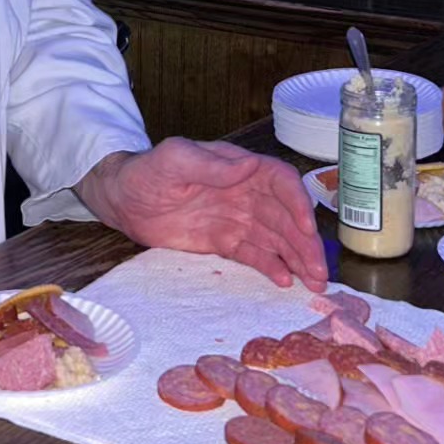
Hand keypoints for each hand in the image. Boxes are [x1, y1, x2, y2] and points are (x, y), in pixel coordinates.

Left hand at [77, 138, 328, 291]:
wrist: (123, 199)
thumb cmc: (147, 171)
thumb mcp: (175, 160)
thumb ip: (210, 165)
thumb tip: (248, 166)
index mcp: (240, 168)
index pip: (280, 183)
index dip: (298, 204)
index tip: (306, 228)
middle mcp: (247, 194)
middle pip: (286, 218)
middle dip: (306, 243)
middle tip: (320, 271)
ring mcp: (238, 220)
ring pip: (277, 240)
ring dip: (298, 260)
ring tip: (315, 283)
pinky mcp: (225, 243)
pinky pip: (255, 255)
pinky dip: (272, 267)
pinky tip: (285, 281)